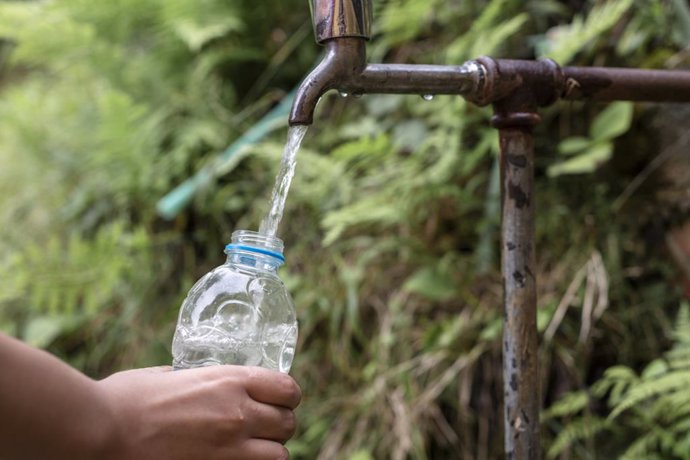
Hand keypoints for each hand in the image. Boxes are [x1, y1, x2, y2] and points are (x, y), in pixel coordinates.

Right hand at [98, 365, 300, 459]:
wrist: (101, 431)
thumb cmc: (127, 398)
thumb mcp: (170, 374)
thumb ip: (196, 377)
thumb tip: (203, 380)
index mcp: (229, 381)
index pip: (287, 389)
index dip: (287, 395)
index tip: (280, 399)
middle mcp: (237, 413)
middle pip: (287, 424)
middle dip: (279, 425)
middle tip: (264, 426)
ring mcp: (229, 448)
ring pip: (279, 456)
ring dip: (270, 451)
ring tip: (253, 449)